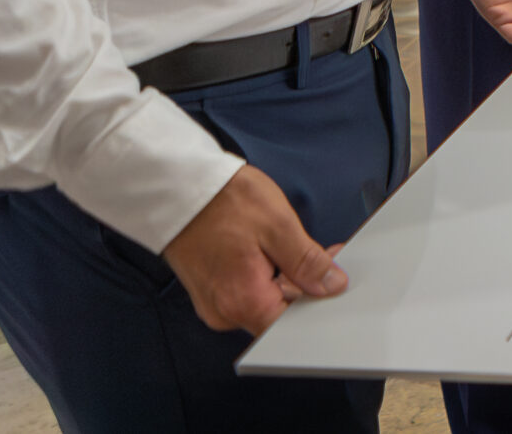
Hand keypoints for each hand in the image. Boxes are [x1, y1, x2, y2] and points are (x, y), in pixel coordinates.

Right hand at [161, 164, 345, 334]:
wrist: (177, 187)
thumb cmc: (221, 201)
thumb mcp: (278, 226)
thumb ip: (307, 262)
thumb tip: (330, 285)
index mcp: (242, 302)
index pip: (293, 324)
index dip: (320, 301)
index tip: (334, 279)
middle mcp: (224, 312)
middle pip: (279, 314)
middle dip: (307, 287)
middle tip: (325, 256)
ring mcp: (214, 302)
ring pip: (265, 302)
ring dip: (288, 279)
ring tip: (297, 247)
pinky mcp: (210, 289)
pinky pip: (248, 292)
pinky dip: (267, 276)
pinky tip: (276, 252)